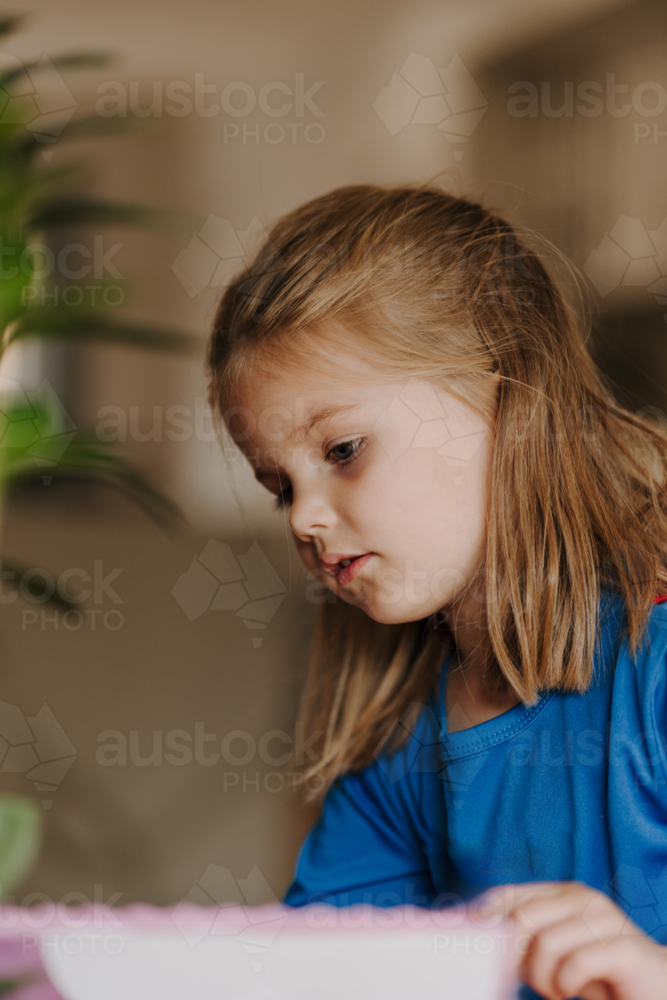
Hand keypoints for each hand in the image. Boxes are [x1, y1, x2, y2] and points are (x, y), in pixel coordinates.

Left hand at [471, 880, 666, 999]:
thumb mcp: (554, 952)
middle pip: (522, 919)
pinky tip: (572, 992)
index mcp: (562, 893)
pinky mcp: (624, 947)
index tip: (471, 945)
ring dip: (543, 979)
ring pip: (545, 943)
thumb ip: (524, 940)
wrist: (655, 987)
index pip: (507, 895)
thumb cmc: (597, 971)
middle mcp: (583, 898)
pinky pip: (576, 964)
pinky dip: (566, 985)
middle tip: (532, 982)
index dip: (484, 919)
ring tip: (556, 991)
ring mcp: (606, 919)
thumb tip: (477, 936)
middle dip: (517, 959)